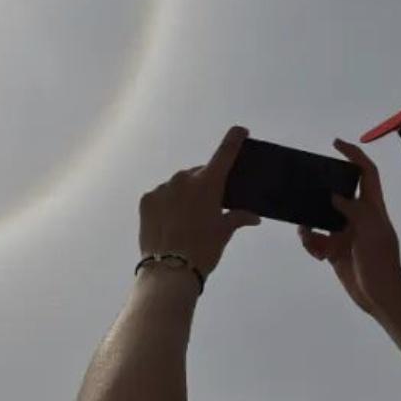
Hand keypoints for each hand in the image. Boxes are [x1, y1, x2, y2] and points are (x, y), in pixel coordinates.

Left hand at [138, 125, 263, 280]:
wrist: (170, 270)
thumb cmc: (204, 249)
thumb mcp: (224, 232)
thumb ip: (238, 217)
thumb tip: (254, 217)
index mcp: (207, 183)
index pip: (224, 153)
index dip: (234, 139)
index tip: (239, 131)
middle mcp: (183, 178)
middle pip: (199, 174)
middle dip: (205, 184)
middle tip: (210, 205)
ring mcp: (162, 188)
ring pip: (178, 185)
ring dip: (185, 194)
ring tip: (187, 219)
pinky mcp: (146, 199)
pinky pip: (162, 195)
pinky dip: (168, 203)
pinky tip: (171, 221)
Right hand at [299, 138, 400, 319]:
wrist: (380, 296)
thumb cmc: (381, 262)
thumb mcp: (371, 231)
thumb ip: (354, 210)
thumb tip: (333, 195)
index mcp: (373, 207)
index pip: (366, 173)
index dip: (354, 155)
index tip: (336, 144)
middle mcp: (358, 217)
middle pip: (338, 192)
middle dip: (320, 190)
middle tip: (302, 187)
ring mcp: (346, 234)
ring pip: (320, 218)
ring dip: (309, 224)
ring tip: (304, 233)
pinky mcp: (335, 251)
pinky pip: (316, 240)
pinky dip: (311, 244)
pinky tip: (315, 253)